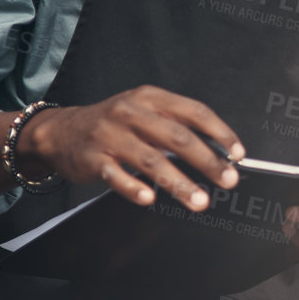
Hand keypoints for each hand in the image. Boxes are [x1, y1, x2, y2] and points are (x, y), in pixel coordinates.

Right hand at [22, 86, 242, 210]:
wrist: (60, 131)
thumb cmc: (115, 124)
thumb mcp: (145, 112)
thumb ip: (177, 126)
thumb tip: (221, 153)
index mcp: (151, 98)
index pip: (195, 112)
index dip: (220, 133)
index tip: (238, 154)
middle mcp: (131, 113)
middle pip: (177, 138)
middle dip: (207, 161)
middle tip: (229, 180)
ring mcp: (110, 136)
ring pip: (151, 160)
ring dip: (179, 183)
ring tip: (200, 201)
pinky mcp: (93, 159)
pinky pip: (116, 176)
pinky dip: (134, 188)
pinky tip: (150, 198)